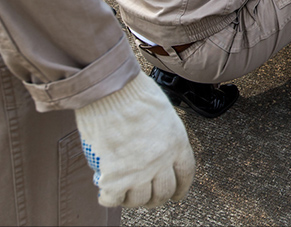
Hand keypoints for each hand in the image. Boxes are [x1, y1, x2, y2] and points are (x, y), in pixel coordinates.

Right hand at [74, 71, 195, 207]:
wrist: (111, 90)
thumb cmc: (134, 92)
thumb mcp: (163, 112)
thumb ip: (163, 133)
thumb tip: (155, 145)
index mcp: (177, 143)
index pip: (185, 174)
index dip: (181, 188)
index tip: (177, 195)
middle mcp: (162, 161)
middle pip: (163, 192)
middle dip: (156, 199)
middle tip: (147, 198)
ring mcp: (139, 171)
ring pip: (139, 200)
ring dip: (132, 200)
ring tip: (124, 194)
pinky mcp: (115, 176)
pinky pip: (113, 198)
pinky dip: (109, 199)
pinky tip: (105, 193)